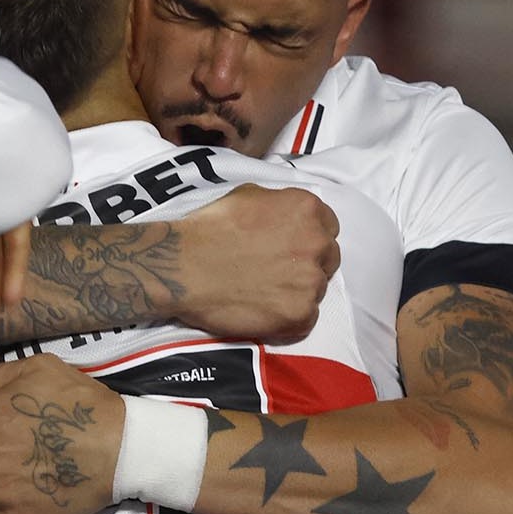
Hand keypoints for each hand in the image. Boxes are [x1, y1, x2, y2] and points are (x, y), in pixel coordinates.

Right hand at [172, 185, 339, 342]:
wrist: (183, 268)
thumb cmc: (209, 229)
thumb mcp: (249, 196)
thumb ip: (281, 206)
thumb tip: (289, 218)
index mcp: (307, 209)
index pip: (329, 227)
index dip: (309, 238)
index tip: (290, 248)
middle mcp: (316, 242)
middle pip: (328, 258)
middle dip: (307, 264)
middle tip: (276, 271)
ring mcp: (310, 280)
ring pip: (317, 289)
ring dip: (296, 291)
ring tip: (263, 291)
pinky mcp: (300, 313)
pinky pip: (306, 318)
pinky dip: (289, 317)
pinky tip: (263, 309)